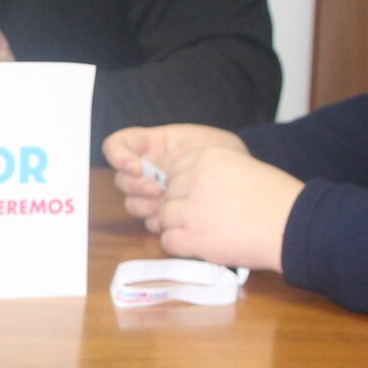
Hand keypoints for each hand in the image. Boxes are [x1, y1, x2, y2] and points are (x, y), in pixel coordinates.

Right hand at [103, 124, 247, 216]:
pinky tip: (174, 221)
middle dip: (136, 185)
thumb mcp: (203, 146)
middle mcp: (149, 171)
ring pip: (131, 202)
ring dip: (145, 205)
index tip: (135, 165)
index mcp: (154, 145)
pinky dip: (157, 222)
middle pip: (121, 179)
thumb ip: (172, 154)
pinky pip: (148, 221)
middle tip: (158, 190)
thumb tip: (148, 168)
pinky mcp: (163, 216)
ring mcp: (154, 195)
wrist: (249, 187)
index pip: (118, 145)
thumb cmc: (230, 158)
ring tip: (171, 204)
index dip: (118, 155)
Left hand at [135, 141, 298, 273]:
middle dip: (179, 206)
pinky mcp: (194, 238)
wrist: (292, 226)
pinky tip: (197, 246)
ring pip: (165, 217)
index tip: (194, 196)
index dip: (182, 186)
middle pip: (168, 193)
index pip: (174, 168)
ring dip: (177, 227)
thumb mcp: (242, 168)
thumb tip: (187, 188)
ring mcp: (192, 210)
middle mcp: (195, 179)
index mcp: (208, 158)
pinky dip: (178, 246)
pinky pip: (168, 241)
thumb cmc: (276, 199)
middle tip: (199, 219)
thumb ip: (211, 173)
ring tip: (200, 233)